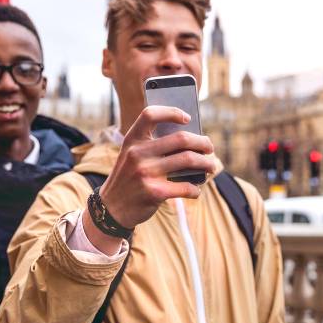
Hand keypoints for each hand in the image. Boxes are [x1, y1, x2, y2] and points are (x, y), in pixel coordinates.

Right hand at [85, 105, 216, 251]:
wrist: (111, 209)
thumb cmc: (129, 179)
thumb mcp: (131, 157)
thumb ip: (152, 146)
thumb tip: (191, 140)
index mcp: (132, 140)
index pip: (150, 114)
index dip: (171, 112)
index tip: (187, 118)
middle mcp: (137, 153)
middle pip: (181, 138)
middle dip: (202, 142)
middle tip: (209, 148)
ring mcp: (146, 173)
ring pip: (189, 160)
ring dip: (206, 163)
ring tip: (211, 166)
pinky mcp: (154, 192)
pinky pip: (186, 186)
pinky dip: (195, 189)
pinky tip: (196, 189)